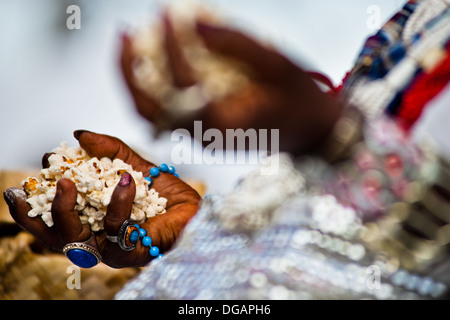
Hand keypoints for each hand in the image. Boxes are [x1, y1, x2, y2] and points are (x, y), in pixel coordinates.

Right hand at [3, 130, 200, 267]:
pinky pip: (115, 229)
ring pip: (74, 238)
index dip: (39, 196)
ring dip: (65, 208)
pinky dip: (118, 202)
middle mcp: (96, 237)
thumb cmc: (166, 196)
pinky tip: (125, 180)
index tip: (39, 168)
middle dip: (34, 213)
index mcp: (92, 220)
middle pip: (55, 233)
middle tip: (26, 188)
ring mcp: (110, 248)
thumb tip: (78, 135)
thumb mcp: (134, 166)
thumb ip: (109, 151)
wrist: (195, 212)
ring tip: (66, 180)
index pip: (56, 215)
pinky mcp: (128, 253)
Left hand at [120, 15, 343, 155]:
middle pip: (148, 109)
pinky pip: (163, 113)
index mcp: (225, 122)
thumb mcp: (278, 65)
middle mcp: (205, 136)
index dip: (171, 45)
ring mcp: (199, 138)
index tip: (168, 13)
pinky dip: (149, 88)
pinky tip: (148, 61)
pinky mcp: (201, 133)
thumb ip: (237, 43)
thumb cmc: (300, 100)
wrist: (312, 136)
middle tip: (124, 30)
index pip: (184, 83)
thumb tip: (196, 21)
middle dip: (128, 69)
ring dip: (132, 81)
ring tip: (128, 42)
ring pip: (149, 115)